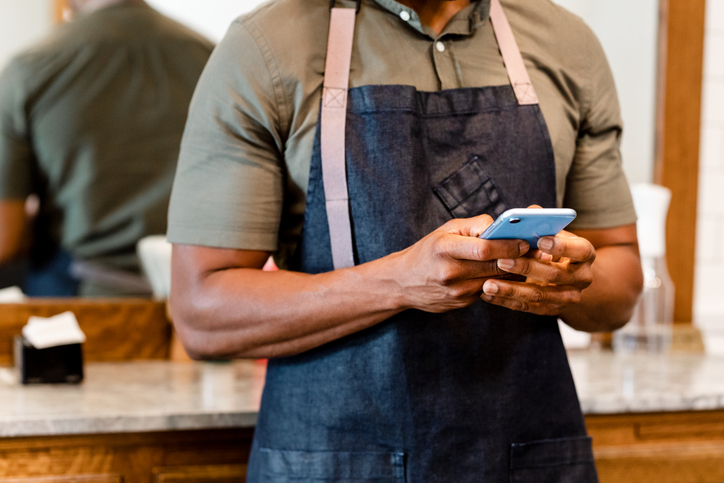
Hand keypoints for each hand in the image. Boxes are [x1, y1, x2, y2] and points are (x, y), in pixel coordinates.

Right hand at [392, 214, 529, 312]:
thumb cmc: (427, 251)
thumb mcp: (445, 230)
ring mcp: (456, 292)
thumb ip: (474, 226)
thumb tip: (501, 225)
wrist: (402, 282)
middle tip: (538, 250)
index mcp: (444, 249)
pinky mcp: (461, 303)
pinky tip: (509, 273)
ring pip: (496, 281)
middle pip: (494, 266)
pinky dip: (501, 281)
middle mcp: (450, 273)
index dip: (509, 245)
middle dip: (518, 258)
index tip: (526, 240)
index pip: (484, 249)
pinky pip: (489, 291)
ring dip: (514, 272)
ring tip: (529, 260)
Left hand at [480, 231, 594, 315]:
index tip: (540, 240)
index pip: (580, 250)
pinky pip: (527, 307)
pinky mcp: (551, 310)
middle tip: (501, 260)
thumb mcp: (555, 234)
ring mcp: (567, 297)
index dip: (561, 246)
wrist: (568, 280)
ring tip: (488, 284)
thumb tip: (530, 212)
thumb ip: (543, 223)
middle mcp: (582, 278)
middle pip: (554, 274)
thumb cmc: (555, 248)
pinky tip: (487, 294)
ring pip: (538, 295)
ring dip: (511, 290)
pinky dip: (505, 301)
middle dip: (526, 267)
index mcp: (585, 255)